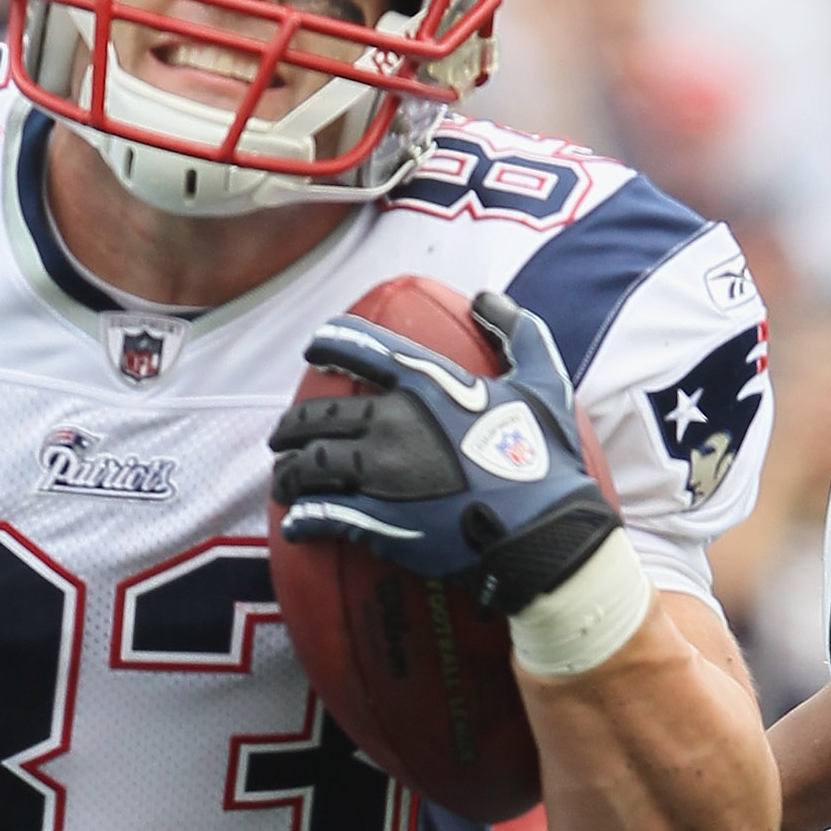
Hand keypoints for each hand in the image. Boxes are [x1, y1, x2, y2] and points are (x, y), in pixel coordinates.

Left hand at [270, 286, 618, 612]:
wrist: (545, 532)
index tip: (312, 349)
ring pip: (308, 466)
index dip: (329, 342)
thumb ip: (515, 330)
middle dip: (291, 426)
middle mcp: (393, 423)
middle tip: (283, 437)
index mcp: (428, 384)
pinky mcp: (378, 523)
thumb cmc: (547, 458)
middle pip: (317, 415)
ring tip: (284, 482)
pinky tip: (293, 526)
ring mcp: (380, 475)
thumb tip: (485, 298)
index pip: (361, 348)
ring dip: (288, 474)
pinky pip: (322, 517)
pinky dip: (301, 521)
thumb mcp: (543, 379)